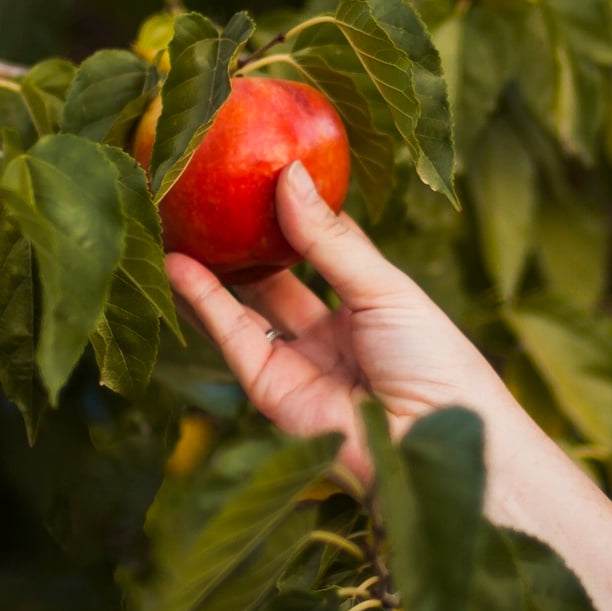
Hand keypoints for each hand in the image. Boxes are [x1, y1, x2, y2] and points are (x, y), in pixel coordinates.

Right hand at [164, 161, 520, 484]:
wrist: (434, 445)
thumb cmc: (435, 361)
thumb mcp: (385, 288)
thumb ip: (329, 239)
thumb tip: (289, 174)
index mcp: (372, 305)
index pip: (325, 247)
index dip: (296, 210)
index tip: (263, 165)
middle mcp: (332, 333)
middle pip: (277, 277)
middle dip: (244, 239)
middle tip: (208, 193)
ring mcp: (299, 363)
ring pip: (245, 306)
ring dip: (210, 266)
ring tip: (175, 218)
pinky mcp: (269, 390)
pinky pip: (231, 336)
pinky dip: (202, 300)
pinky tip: (178, 262)